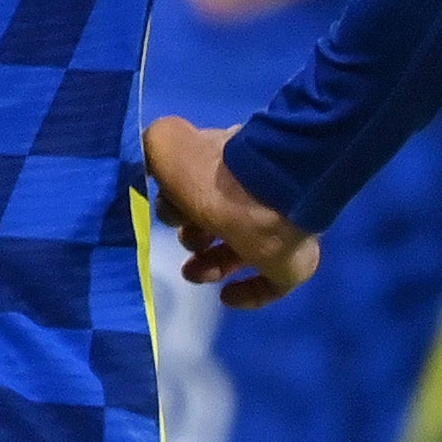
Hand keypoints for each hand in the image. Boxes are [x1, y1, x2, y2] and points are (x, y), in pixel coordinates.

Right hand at [145, 116, 318, 308]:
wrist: (267, 193)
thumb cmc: (214, 174)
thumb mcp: (167, 145)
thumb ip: (153, 149)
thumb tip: (149, 167)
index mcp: (227, 165)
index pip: (201, 187)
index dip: (179, 205)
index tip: (170, 216)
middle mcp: (252, 194)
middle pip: (218, 221)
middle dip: (194, 236)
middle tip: (187, 242)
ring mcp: (276, 229)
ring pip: (240, 252)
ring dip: (212, 266)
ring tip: (196, 273)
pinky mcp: (292, 263)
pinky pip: (270, 285)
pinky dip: (247, 293)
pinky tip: (227, 296)